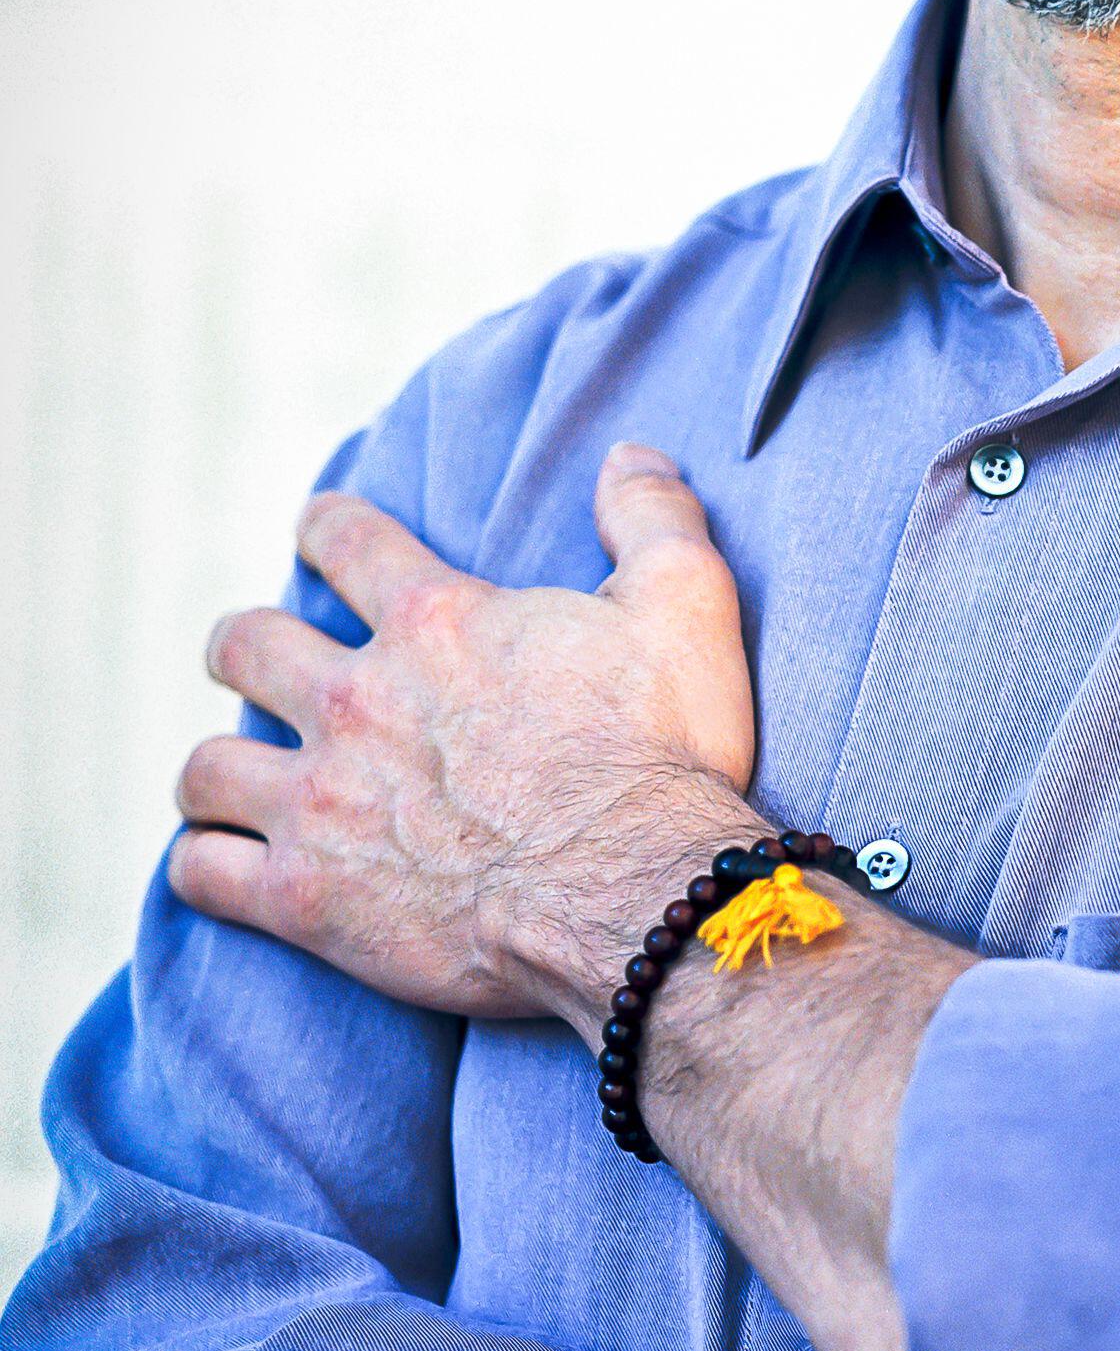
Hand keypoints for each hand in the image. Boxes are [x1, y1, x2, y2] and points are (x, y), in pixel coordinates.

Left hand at [169, 445, 758, 1023]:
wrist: (635, 896)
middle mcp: (356, 701)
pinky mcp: (307, 897)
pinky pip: (203, 872)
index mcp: (435, 623)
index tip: (321, 534)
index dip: (327, 528)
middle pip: (244, 644)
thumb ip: (653, 517)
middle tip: (267, 661)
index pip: (343, 540)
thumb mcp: (685, 607)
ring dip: (220, 768)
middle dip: (246, 646)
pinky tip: (226, 867)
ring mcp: (320, 803)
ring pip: (208, 767)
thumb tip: (629, 453)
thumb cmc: (661, 755)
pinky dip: (206, 867)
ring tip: (240, 779)